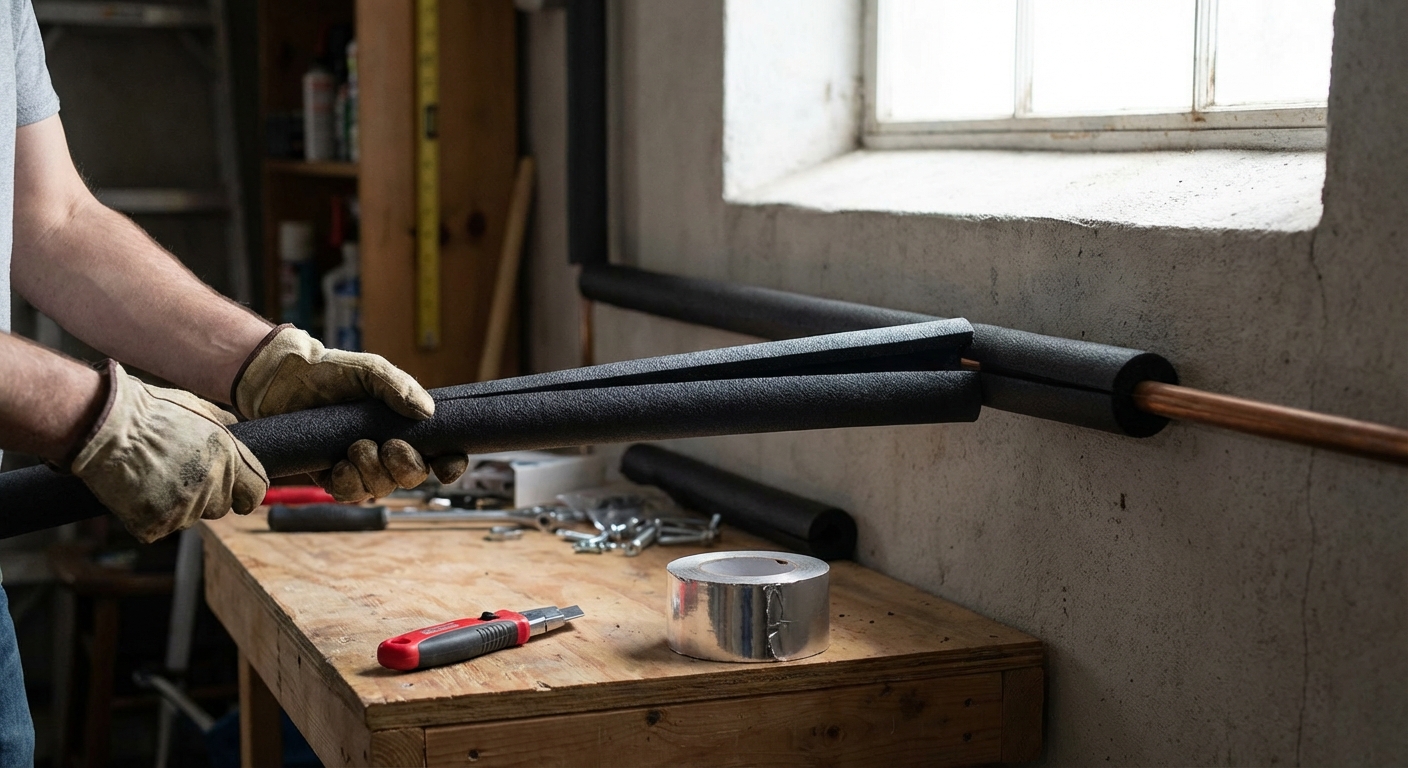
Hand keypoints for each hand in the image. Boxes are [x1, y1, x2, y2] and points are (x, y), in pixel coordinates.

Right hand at [70, 362, 268, 542]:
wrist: (104, 427)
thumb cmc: (148, 412)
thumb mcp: (195, 406)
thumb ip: (221, 422)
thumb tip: (236, 425)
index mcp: (228, 457)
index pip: (255, 491)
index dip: (247, 495)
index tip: (241, 499)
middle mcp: (212, 484)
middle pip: (221, 507)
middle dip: (207, 497)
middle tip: (179, 478)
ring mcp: (184, 507)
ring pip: (190, 518)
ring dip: (177, 507)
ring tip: (153, 479)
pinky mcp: (156, 524)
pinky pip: (160, 528)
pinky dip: (149, 518)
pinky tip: (137, 494)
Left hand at [232, 325, 467, 500]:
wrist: (284, 380)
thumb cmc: (331, 371)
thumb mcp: (370, 371)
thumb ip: (400, 387)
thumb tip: (427, 412)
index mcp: (404, 427)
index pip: (440, 454)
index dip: (450, 465)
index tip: (448, 464)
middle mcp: (387, 450)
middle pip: (413, 477)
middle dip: (406, 466)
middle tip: (389, 446)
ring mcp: (361, 465)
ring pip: (381, 489)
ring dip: (373, 472)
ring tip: (356, 446)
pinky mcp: (332, 476)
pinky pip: (350, 494)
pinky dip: (348, 482)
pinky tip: (339, 463)